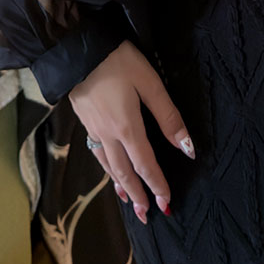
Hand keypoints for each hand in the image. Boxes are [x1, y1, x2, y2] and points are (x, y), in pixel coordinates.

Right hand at [68, 41, 194, 224]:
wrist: (76, 49)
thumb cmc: (118, 61)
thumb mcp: (150, 83)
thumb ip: (168, 116)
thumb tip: (186, 148)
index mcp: (127, 128)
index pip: (145, 165)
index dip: (157, 185)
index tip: (166, 202)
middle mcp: (108, 135)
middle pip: (125, 172)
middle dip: (137, 194)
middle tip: (147, 214)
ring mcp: (93, 129)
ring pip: (108, 166)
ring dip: (120, 186)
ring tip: (128, 201)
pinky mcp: (84, 121)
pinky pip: (97, 154)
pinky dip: (106, 169)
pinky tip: (109, 169)